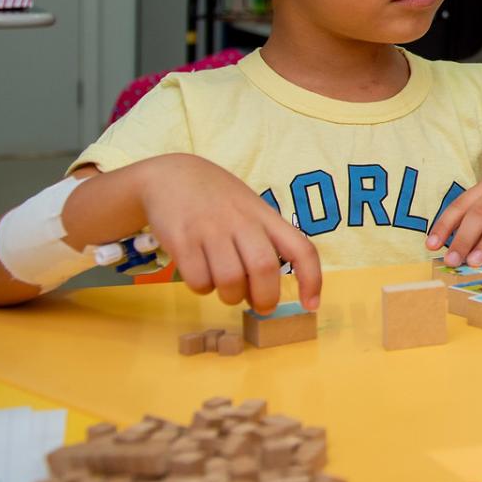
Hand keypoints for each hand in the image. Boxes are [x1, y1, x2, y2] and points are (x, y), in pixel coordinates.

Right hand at [135, 153, 321, 311]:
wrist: (169, 175)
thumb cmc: (216, 198)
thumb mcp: (249, 209)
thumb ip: (261, 242)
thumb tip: (262, 292)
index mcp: (265, 216)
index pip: (301, 248)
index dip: (312, 279)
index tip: (311, 305)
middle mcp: (241, 221)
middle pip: (264, 269)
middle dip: (265, 298)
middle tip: (260, 306)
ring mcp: (210, 229)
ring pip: (230, 281)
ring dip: (230, 296)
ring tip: (226, 288)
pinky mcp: (182, 240)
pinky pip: (199, 280)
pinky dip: (202, 288)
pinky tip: (200, 274)